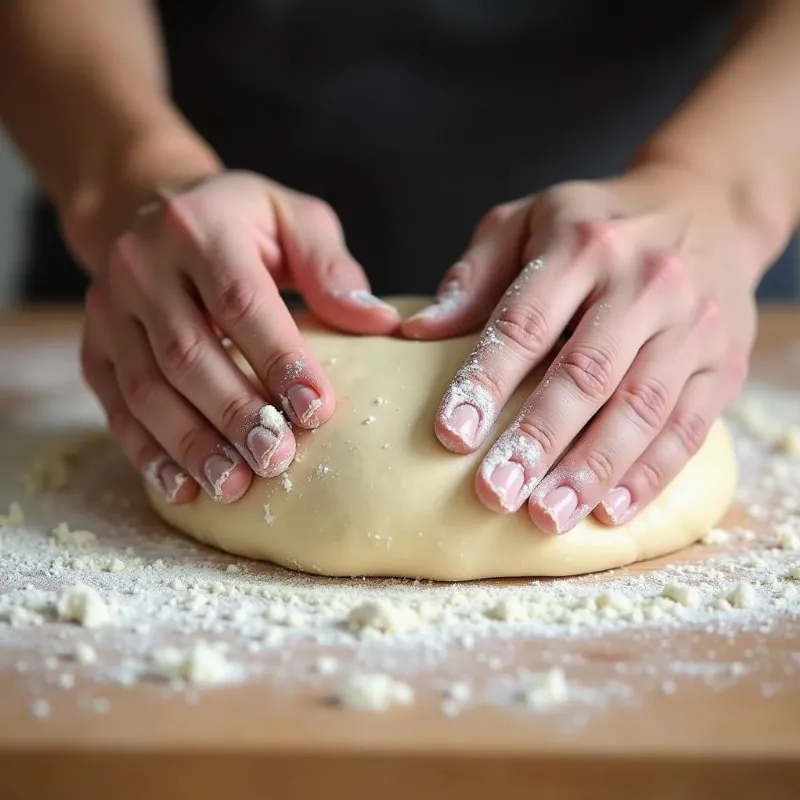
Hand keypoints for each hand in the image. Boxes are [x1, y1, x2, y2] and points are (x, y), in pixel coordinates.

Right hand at [81, 171, 400, 504]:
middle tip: (276, 457)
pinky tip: (182, 487)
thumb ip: (331, 268)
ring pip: (146, 388)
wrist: (149, 207)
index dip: (279, 360)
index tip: (317, 411)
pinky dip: (147, 452)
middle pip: (188, 353)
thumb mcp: (294, 219)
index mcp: (200, 228)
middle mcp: (142, 266)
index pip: (239, 301)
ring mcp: (108, 309)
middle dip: (235, 413)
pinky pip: (115, 406)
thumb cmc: (240, 221)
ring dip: (191, 443)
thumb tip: (377, 322)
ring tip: (233, 485)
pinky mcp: (94, 346)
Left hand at [404, 161, 763, 532]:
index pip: (526, 324)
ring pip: (641, 408)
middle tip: (495, 494)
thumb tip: (414, 333)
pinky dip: (649, 474)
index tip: (451, 435)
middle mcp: (645, 282)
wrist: (707, 205)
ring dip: (591, 470)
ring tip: (547, 517)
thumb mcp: (528, 222)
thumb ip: (474, 277)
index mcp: (583, 244)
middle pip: (586, 374)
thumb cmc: (597, 223)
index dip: (486, 382)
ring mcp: (693, 323)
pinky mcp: (725, 361)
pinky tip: (610, 511)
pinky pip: (690, 426)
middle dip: (537, 441)